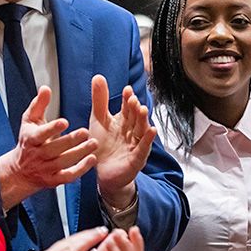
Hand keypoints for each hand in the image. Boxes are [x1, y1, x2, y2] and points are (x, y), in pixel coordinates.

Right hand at [0, 87, 96, 209]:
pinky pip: (68, 176)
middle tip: (86, 132)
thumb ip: (38, 105)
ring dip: (79, 154)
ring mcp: (45, 169)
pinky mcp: (54, 180)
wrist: (20, 171)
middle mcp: (37, 155)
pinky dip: (80, 169)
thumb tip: (45, 88)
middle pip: (54, 149)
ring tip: (93, 144)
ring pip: (63, 162)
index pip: (40, 134)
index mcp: (30, 139)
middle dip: (70, 141)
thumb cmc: (28, 141)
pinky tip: (92, 159)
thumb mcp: (29, 121)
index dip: (51, 128)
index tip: (64, 122)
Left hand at [88, 76, 156, 207]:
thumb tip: (98, 76)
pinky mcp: (137, 158)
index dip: (127, 99)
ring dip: (143, 120)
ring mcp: (136, 144)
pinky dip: (147, 140)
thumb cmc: (103, 146)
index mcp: (123, 121)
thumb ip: (100, 100)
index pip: (126, 107)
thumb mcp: (99, 121)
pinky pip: (143, 148)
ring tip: (143, 109)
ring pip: (141, 130)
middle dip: (135, 108)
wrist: (104, 173)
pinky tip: (152, 131)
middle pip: (135, 117)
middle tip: (133, 99)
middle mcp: (132, 131)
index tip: (127, 90)